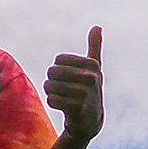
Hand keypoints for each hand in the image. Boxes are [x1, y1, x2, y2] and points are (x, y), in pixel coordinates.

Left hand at [47, 25, 104, 143]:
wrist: (91, 122)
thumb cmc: (89, 91)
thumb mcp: (94, 69)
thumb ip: (95, 48)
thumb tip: (97, 26)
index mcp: (92, 66)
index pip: (58, 60)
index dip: (58, 68)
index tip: (67, 77)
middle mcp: (91, 78)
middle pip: (52, 71)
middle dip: (52, 81)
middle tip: (61, 89)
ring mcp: (85, 94)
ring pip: (50, 85)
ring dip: (51, 92)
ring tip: (60, 97)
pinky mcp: (78, 109)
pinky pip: (52, 99)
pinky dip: (52, 103)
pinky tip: (61, 107)